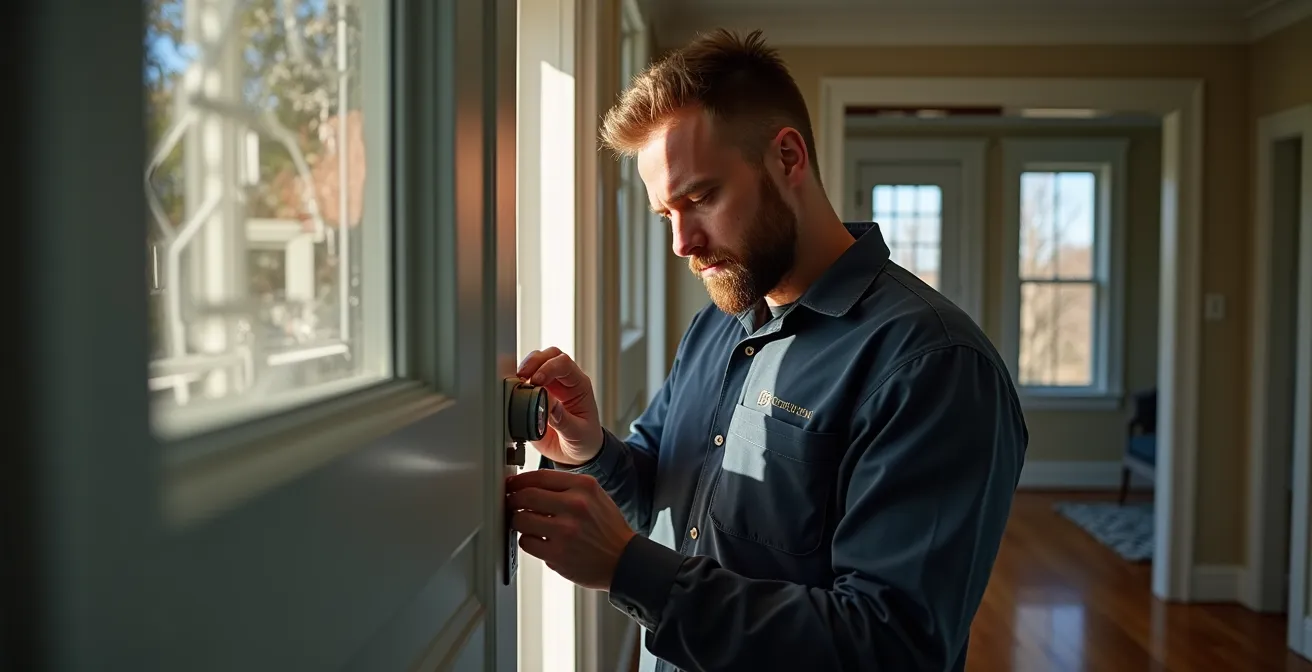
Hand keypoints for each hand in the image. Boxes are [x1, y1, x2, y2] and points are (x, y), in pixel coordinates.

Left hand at [507, 469, 636, 590]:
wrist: (624, 560)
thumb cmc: (607, 528)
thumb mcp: (595, 496)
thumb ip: (566, 487)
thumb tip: (530, 484)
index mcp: (584, 486)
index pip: (540, 476)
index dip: (519, 481)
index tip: (512, 485)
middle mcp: (575, 505)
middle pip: (525, 496)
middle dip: (513, 500)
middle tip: (512, 504)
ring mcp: (565, 531)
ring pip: (521, 520)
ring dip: (518, 522)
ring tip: (527, 524)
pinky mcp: (557, 554)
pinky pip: (526, 542)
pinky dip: (528, 541)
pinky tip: (539, 540)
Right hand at [517, 347, 602, 464]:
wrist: (576, 454)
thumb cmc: (584, 441)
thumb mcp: (577, 434)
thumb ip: (563, 420)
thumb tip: (548, 404)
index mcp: (579, 386)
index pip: (564, 364)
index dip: (548, 368)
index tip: (535, 381)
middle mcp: (565, 382)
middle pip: (550, 356)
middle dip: (534, 361)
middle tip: (522, 376)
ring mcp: (550, 387)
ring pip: (536, 363)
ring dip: (525, 370)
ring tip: (516, 384)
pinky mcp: (537, 395)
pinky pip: (526, 381)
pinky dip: (518, 382)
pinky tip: (514, 391)